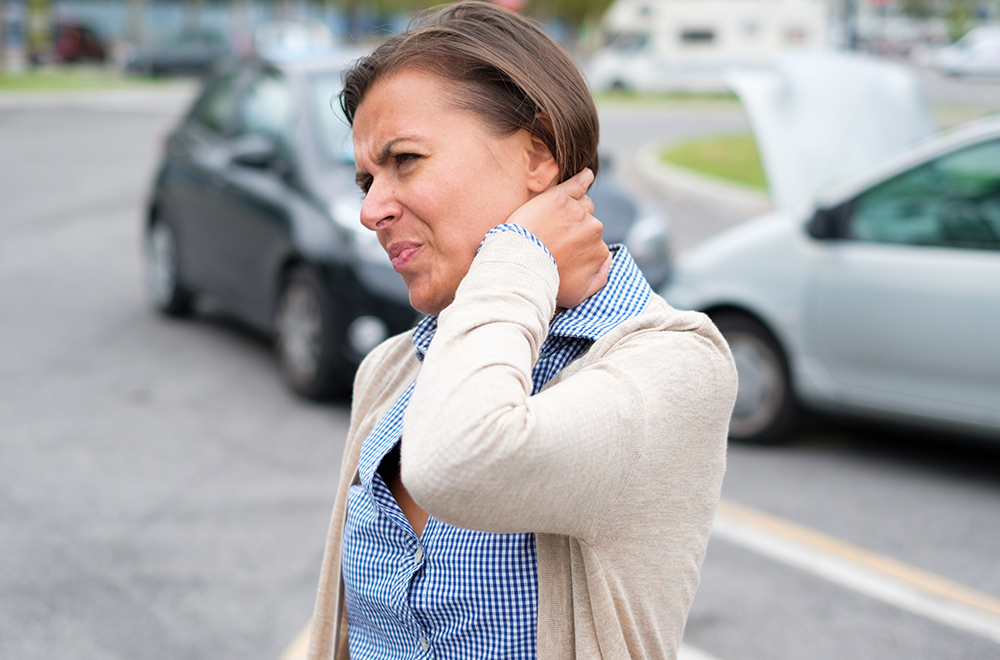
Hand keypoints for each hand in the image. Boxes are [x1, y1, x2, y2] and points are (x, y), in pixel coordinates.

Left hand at [507, 169, 611, 308]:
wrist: (521, 267)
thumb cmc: (547, 283)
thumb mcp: (578, 294)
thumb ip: (599, 279)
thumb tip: (608, 262)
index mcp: (600, 251)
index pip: (594, 243)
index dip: (577, 247)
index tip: (562, 251)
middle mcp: (594, 229)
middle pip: (588, 222)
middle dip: (574, 229)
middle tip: (552, 239)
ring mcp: (577, 211)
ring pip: (581, 205)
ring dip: (573, 210)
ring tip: (555, 218)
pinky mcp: (559, 197)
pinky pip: (578, 183)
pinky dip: (583, 179)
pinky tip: (586, 176)